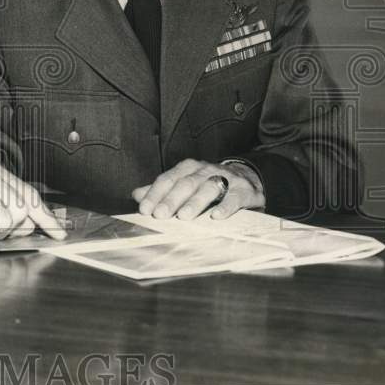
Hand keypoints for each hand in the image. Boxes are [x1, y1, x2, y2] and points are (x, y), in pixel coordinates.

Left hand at [131, 159, 264, 219]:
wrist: (247, 178)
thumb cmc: (209, 184)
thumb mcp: (185, 184)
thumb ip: (162, 190)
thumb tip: (136, 195)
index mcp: (188, 167)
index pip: (168, 179)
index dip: (155, 194)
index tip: (144, 209)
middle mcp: (206, 170)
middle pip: (186, 183)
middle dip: (171, 199)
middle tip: (160, 215)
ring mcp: (226, 178)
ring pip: (209, 188)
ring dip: (195, 202)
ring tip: (183, 216)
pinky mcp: (244, 190)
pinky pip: (234, 198)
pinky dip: (226, 207)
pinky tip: (217, 217)